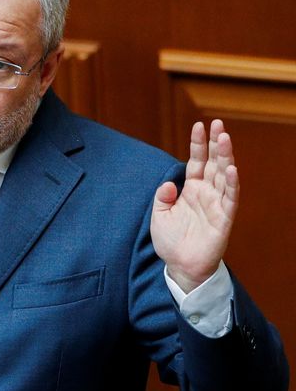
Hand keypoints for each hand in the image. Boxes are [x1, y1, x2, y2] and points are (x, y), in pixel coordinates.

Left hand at [151, 120, 238, 292]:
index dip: (198, 144)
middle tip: (218, 123)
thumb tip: (169, 183)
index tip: (198, 125)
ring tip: (225, 138)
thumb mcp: (159, 215)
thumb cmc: (170, 241)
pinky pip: (230, 198)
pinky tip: (231, 168)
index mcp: (191, 189)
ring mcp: (216, 204)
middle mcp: (206, 193)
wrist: (180, 266)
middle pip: (213, 163)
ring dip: (226, 157)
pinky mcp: (224, 218)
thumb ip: (162, 197)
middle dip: (216, 143)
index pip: (196, 161)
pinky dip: (232, 183)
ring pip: (224, 175)